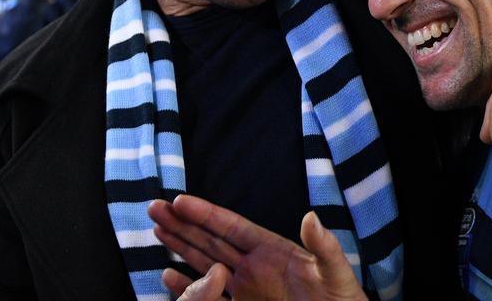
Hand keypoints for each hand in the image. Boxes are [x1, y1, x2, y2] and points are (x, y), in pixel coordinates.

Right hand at [149, 195, 365, 300]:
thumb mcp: (335, 272)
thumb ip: (323, 246)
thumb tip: (311, 217)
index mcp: (273, 250)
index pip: (232, 227)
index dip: (206, 213)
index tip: (180, 200)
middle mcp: (254, 266)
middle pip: (210, 239)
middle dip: (182, 224)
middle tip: (155, 206)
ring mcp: (246, 288)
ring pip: (204, 262)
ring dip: (180, 245)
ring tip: (156, 228)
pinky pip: (210, 297)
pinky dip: (187, 286)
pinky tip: (168, 275)